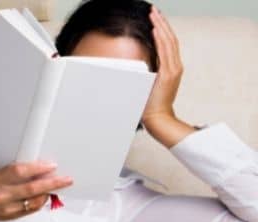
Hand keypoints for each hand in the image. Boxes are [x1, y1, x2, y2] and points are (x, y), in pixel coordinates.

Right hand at [0, 161, 72, 221]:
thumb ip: (11, 173)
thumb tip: (35, 171)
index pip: (21, 172)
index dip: (39, 168)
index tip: (52, 166)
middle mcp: (0, 195)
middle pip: (32, 189)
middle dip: (52, 184)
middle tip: (67, 180)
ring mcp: (4, 209)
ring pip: (33, 203)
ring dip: (47, 195)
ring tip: (55, 188)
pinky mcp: (6, 218)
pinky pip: (28, 211)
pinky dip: (37, 204)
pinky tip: (43, 198)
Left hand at [142, 6, 194, 146]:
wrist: (158, 118)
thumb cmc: (151, 104)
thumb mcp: (151, 84)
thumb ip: (149, 73)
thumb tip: (139, 64)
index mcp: (171, 68)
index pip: (168, 44)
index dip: (163, 30)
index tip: (156, 19)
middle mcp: (175, 66)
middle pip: (170, 39)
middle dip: (162, 23)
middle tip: (154, 11)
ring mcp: (173, 69)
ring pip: (169, 42)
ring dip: (161, 27)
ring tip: (154, 15)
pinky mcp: (168, 74)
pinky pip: (165, 52)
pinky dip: (160, 39)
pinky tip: (155, 30)